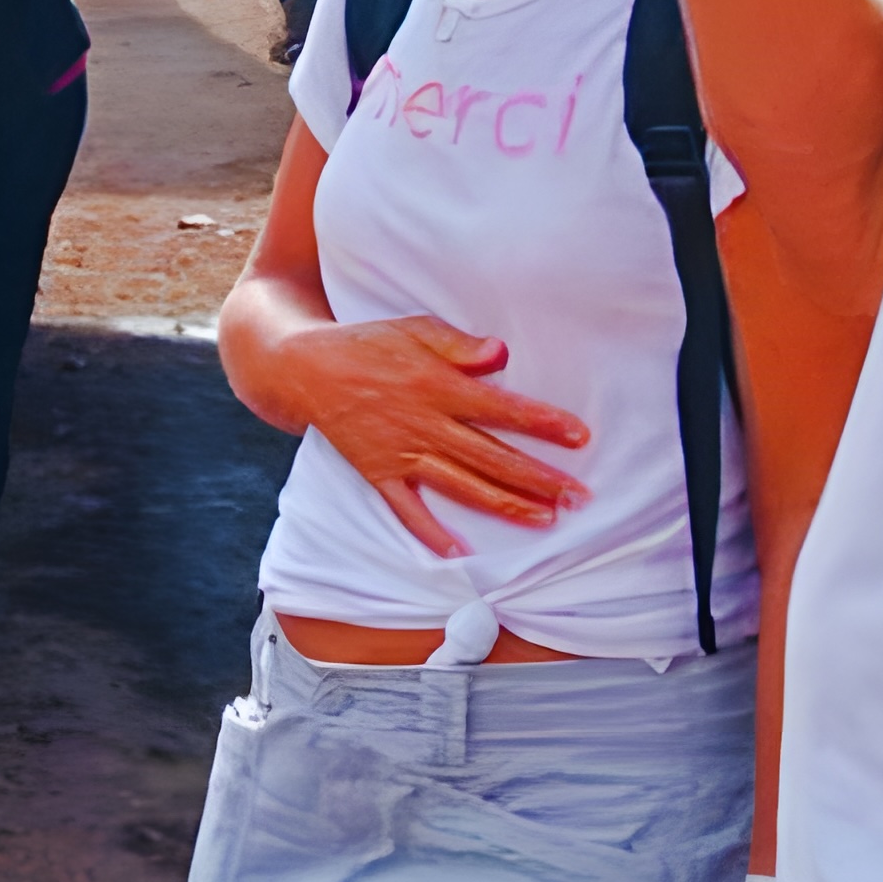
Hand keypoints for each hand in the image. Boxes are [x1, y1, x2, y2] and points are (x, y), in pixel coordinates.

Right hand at [256, 312, 587, 552]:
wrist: (303, 369)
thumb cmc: (367, 344)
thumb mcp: (413, 328)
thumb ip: (458, 344)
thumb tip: (501, 354)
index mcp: (437, 385)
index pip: (501, 408)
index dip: (542, 423)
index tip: (579, 437)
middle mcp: (423, 424)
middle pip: (490, 456)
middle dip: (537, 477)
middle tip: (578, 496)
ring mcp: (399, 453)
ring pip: (461, 484)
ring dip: (504, 504)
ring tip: (544, 520)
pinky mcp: (378, 473)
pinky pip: (407, 509)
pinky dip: (430, 532)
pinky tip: (460, 553)